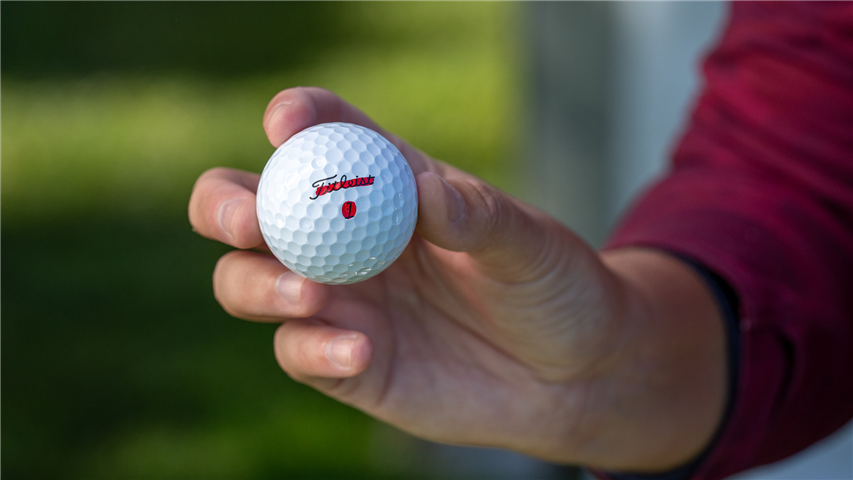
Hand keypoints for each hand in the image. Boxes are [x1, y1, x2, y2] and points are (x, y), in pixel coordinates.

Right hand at [188, 87, 726, 470]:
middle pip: (247, 207)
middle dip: (227, 205)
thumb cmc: (550, 286)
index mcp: (384, 184)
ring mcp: (338, 301)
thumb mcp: (527, 242)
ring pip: (246, 282)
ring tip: (311, 293)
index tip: (288, 123)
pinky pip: (297, 352)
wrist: (571, 375)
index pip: (323, 134)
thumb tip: (424, 193)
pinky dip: (312, 348)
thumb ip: (476, 214)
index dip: (297, 120)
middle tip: (250, 221)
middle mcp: (344, 239)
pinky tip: (359, 350)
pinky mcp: (343, 362)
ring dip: (259, 283)